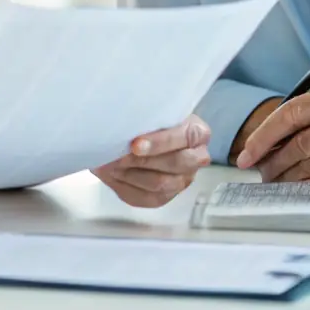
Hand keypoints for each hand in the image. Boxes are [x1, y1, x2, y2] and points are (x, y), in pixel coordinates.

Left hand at [92, 115, 211, 207]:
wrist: (138, 134)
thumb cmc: (148, 119)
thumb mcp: (150, 111)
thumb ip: (145, 117)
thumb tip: (123, 126)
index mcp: (198, 132)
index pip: (185, 138)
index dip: (160, 143)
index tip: (135, 144)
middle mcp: (196, 158)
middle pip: (175, 164)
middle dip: (144, 160)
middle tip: (120, 156)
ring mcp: (183, 179)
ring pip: (161, 184)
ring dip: (132, 174)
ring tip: (111, 164)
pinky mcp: (166, 196)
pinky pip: (148, 198)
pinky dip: (127, 187)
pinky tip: (113, 175)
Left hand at [235, 88, 309, 185]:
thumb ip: (294, 125)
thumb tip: (255, 152)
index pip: (289, 115)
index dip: (262, 137)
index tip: (245, 156)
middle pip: (295, 146)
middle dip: (271, 163)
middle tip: (260, 172)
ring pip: (305, 170)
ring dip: (283, 180)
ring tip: (276, 182)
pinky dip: (301, 193)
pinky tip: (294, 193)